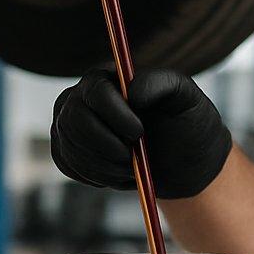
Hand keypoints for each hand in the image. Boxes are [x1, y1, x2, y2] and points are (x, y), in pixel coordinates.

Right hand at [50, 67, 231, 198]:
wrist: (182, 162)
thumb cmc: (186, 123)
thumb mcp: (186, 97)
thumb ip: (160, 83)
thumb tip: (130, 93)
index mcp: (110, 77)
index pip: (96, 90)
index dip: (114, 114)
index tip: (138, 133)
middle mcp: (83, 96)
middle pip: (74, 119)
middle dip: (106, 145)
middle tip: (133, 159)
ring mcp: (70, 123)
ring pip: (70, 145)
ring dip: (104, 165)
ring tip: (132, 167)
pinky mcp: (66, 149)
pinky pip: (68, 164)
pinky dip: (95, 176)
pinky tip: (118, 173)